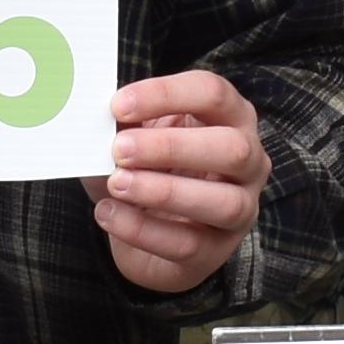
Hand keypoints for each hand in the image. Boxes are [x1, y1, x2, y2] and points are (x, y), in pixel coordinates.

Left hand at [95, 69, 269, 296]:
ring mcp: (241, 209)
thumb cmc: (147, 169)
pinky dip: (143, 229)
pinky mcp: (217, 250)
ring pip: (222, 202)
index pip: (212, 93)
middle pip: (231, 148)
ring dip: (164, 191)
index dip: (166, 95)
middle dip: (171, 147)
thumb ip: (122, 126)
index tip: (117, 106)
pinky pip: (188, 243)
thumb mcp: (134, 138)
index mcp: (230, 118)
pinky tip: (108, 214)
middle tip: (119, 149)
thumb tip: (94, 117)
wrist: (146, 233)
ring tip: (117, 184)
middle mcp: (249, 161)